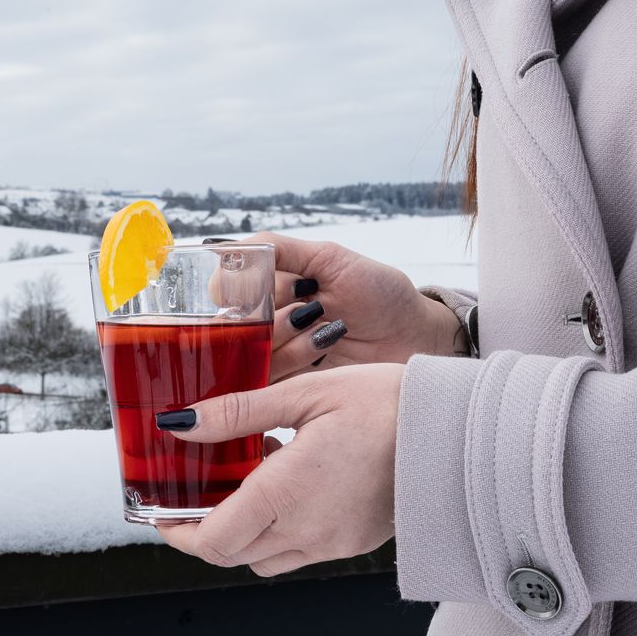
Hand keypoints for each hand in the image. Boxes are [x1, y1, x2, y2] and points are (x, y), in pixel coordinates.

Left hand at [157, 364, 402, 576]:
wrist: (454, 432)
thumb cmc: (385, 405)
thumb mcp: (305, 393)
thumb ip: (238, 412)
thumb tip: (180, 423)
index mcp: (285, 493)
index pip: (212, 539)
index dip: (177, 532)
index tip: (161, 512)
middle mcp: (305, 529)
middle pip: (232, 553)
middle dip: (203, 531)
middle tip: (191, 495)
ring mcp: (331, 541)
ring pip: (264, 557)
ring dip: (241, 531)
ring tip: (242, 480)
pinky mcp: (353, 542)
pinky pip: (298, 550)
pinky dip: (277, 529)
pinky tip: (285, 482)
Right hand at [227, 232, 463, 380]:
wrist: (413, 335)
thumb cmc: (377, 291)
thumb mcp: (328, 257)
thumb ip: (278, 249)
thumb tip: (223, 250)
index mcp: (270, 289)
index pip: (226, 291)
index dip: (243, 289)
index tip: (275, 283)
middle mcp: (266, 322)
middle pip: (234, 325)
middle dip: (268, 315)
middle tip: (308, 306)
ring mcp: (277, 356)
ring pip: (250, 352)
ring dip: (286, 336)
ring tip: (326, 325)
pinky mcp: (291, 386)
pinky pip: (269, 379)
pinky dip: (295, 358)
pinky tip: (324, 344)